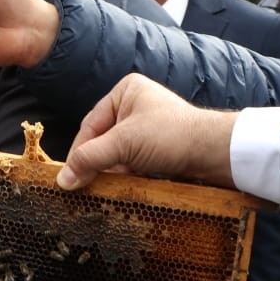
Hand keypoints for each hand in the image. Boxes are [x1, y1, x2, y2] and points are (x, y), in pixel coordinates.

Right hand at [55, 74, 237, 190]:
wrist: (217, 154)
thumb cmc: (171, 137)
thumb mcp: (123, 145)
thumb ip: (89, 159)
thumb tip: (62, 180)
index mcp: (125, 92)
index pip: (90, 125)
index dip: (79, 152)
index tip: (67, 177)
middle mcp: (136, 105)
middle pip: (103, 139)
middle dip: (95, 162)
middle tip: (81, 186)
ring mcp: (149, 127)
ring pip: (117, 153)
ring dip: (111, 171)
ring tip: (101, 188)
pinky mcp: (160, 147)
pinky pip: (133, 161)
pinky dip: (126, 174)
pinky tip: (122, 187)